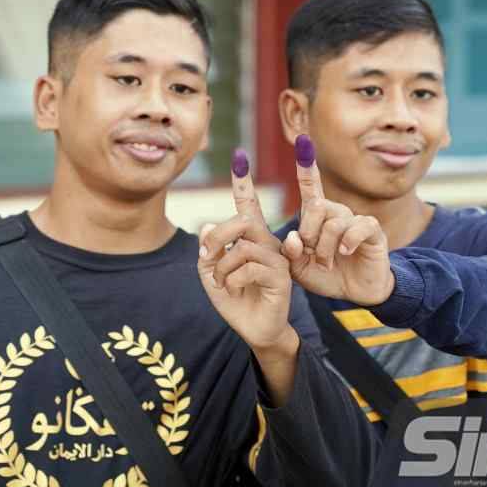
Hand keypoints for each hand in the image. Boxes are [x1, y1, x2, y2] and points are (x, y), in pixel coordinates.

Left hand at [198, 149, 296, 352]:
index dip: (244, 182)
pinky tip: (235, 291)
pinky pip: (248, 267)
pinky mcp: (281, 276)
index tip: (240, 156)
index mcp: (252, 239)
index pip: (248, 206)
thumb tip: (209, 223)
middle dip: (218, 236)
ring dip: (221, 267)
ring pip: (242, 247)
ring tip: (221, 283)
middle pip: (243, 221)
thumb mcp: (211, 275)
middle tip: (206, 256)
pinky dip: (231, 280)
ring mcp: (277, 259)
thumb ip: (208, 251)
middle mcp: (268, 244)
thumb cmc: (235, 301)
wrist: (255, 330)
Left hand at [282, 135, 394, 305]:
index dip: (306, 164)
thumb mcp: (300, 268)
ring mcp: (355, 220)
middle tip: (311, 254)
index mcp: (317, 218)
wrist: (356, 292)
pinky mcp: (372, 230)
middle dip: (309, 233)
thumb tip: (294, 237)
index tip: (302, 140)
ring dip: (325, 247)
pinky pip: (358, 226)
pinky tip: (346, 252)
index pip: (310, 186)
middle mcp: (336, 213)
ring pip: (334, 221)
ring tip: (327, 263)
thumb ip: (291, 253)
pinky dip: (348, 241)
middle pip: (316, 206)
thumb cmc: (327, 276)